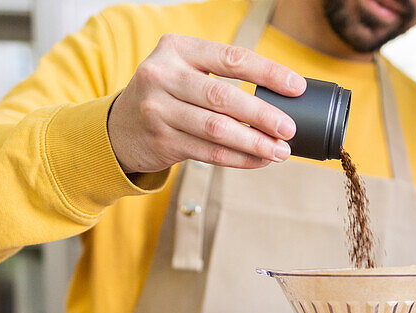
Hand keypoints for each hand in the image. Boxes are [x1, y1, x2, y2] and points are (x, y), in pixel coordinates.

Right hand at [107, 34, 306, 173]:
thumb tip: (281, 98)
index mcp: (176, 49)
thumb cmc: (167, 95)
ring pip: (217, 129)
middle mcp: (163, 75)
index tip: (296, 87)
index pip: (231, 58)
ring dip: (254, 143)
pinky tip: (259, 160)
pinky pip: (210, 152)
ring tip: (280, 151)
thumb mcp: (184, 71)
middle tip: (289, 129)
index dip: (268, 72)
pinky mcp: (162, 140)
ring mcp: (158, 110)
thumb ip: (220, 77)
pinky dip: (239, 158)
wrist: (119, 127)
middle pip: (224, 97)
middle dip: (263, 115)